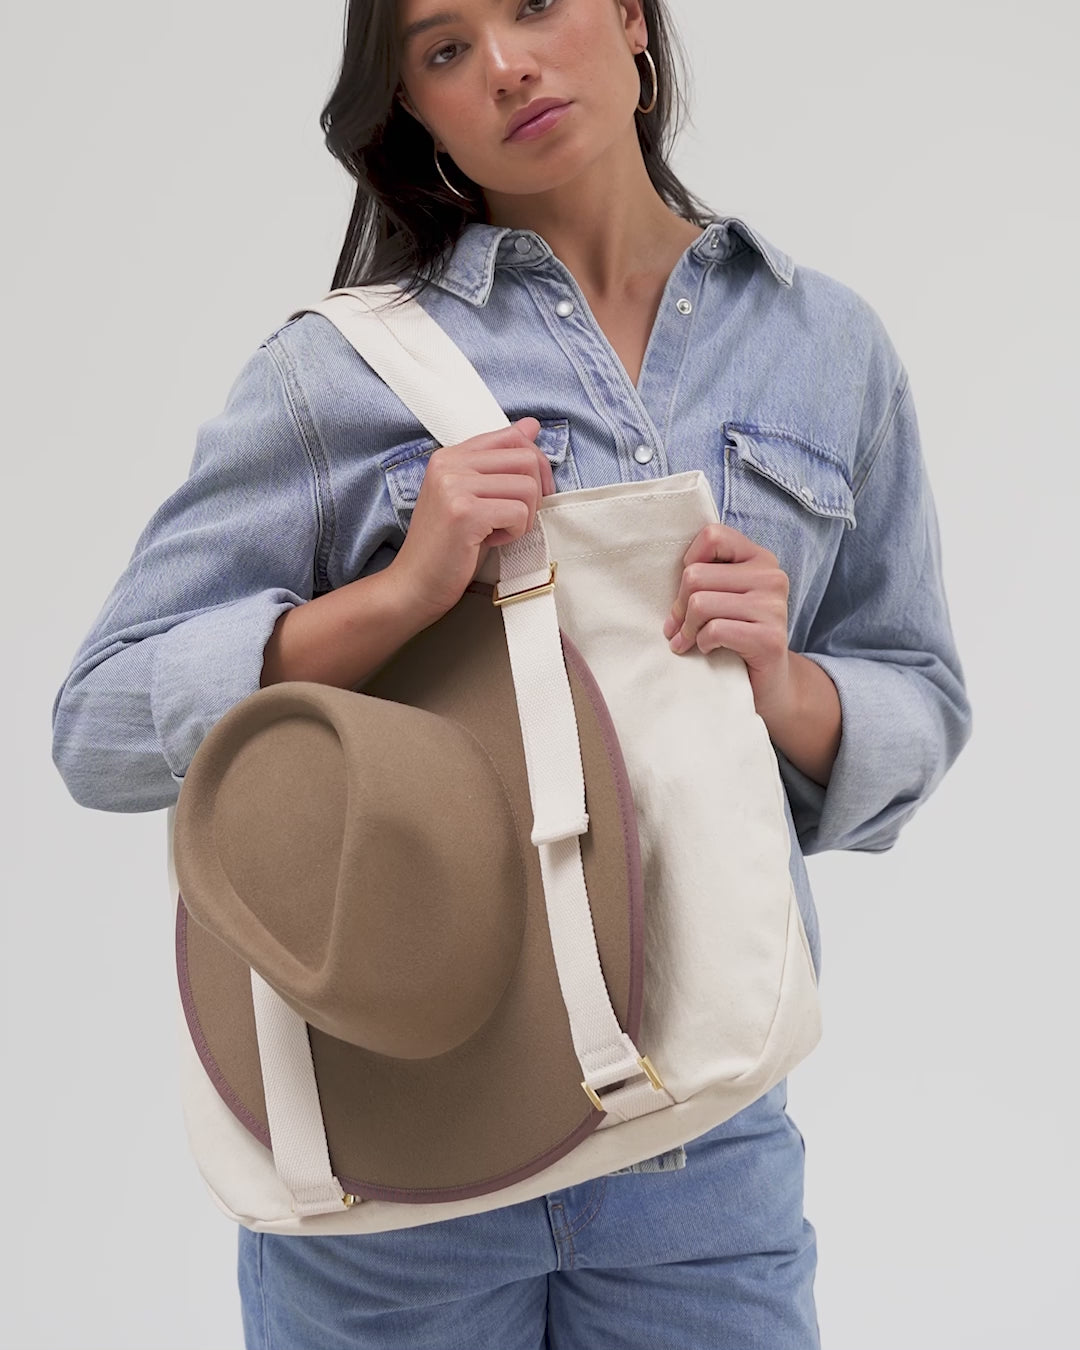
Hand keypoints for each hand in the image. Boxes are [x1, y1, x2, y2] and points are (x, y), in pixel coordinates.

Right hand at [390, 417, 556, 622]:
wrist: (414, 584)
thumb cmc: (448, 546)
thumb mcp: (472, 496)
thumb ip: (497, 462)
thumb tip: (531, 425)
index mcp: (450, 455)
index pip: (511, 436)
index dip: (534, 464)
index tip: (530, 491)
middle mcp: (449, 464)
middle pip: (526, 458)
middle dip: (535, 493)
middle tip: (516, 518)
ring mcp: (454, 486)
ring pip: (527, 487)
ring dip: (523, 516)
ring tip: (497, 531)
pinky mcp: (464, 512)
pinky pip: (519, 513)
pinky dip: (515, 532)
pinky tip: (491, 541)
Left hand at [662, 522, 792, 720]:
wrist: (770, 683)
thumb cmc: (737, 634)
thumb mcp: (724, 596)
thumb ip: (705, 575)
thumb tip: (660, 573)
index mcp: (760, 558)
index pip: (712, 536)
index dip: (688, 564)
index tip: (688, 590)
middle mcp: (772, 577)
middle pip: (695, 575)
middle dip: (679, 606)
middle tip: (678, 628)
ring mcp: (774, 607)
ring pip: (700, 604)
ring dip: (687, 629)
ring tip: (689, 640)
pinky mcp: (769, 639)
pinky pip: (715, 630)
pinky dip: (702, 643)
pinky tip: (709, 650)